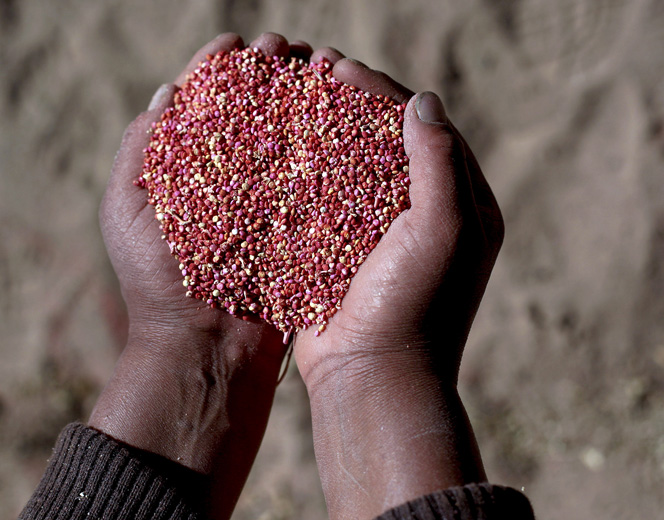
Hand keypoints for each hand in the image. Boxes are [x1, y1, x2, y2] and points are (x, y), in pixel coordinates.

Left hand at [88, 33, 302, 519]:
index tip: (238, 44)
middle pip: (248, 113)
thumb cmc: (156, 282)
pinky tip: (336, 117)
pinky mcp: (292, 227)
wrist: (202, 349)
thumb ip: (138, 149)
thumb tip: (164, 93)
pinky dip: (320, 146)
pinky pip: (307, 180)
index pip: (200, 105)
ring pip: (282, 138)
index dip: (218, 70)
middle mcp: (224, 180)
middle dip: (267, 76)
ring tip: (317, 68)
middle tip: (288, 49)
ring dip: (298, 100)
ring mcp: (261, 202)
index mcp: (181, 171)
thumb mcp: (125, 211)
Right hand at [292, 57, 504, 517]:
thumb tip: (423, 101)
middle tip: (315, 73)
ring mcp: (377, 232)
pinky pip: (322, 200)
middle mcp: (422, 214)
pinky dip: (304, 173)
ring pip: (351, 167)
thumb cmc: (416, 306)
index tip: (343, 69)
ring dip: (324, 133)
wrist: (372, 377)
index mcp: (460, 206)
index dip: (384, 95)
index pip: (424, 131)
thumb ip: (439, 163)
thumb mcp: (443, 231)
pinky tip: (277, 149)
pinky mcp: (340, 250)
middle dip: (352, 106)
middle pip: (385, 142)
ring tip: (292, 99)